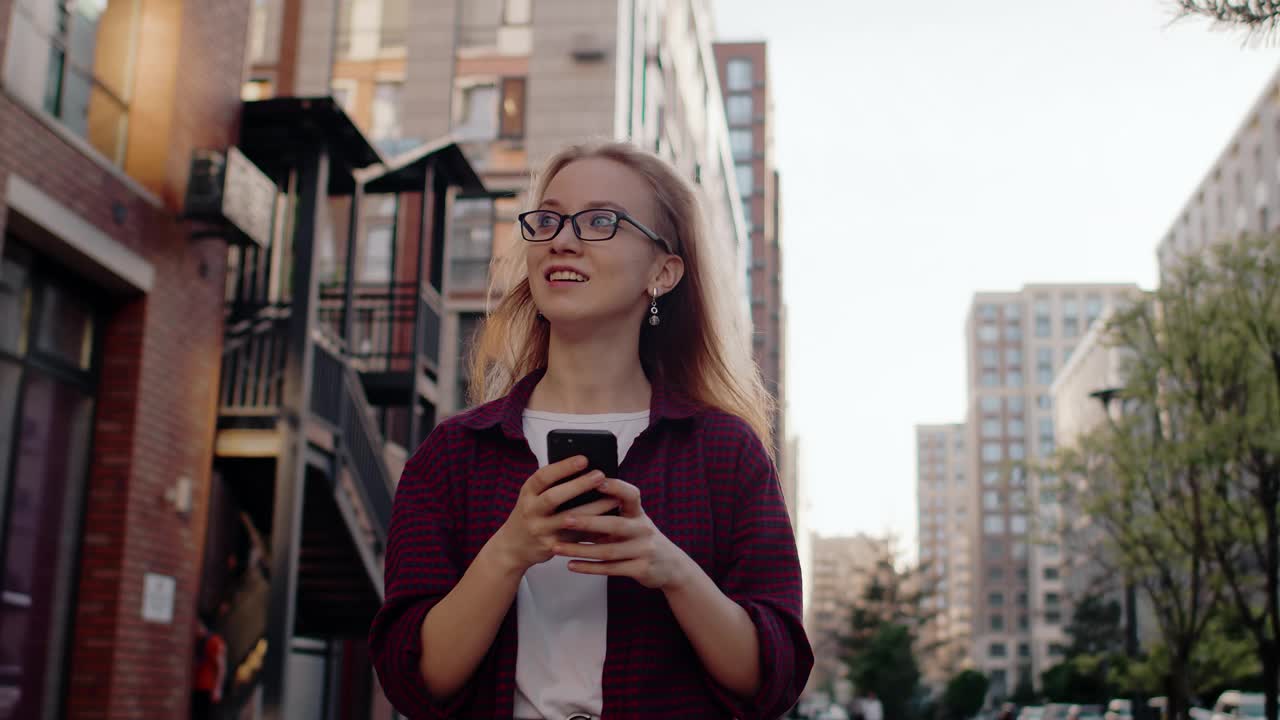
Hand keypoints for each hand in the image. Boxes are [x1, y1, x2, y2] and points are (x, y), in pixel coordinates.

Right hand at [492, 456, 620, 573]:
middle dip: (578, 486)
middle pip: (553, 497)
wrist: (513, 546)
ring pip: (569, 520)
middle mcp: (530, 511)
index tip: (584, 459)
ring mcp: (540, 530)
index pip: (543, 476)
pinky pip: (575, 538)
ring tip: (614, 499)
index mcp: (527, 492)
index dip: (563, 467)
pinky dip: (593, 530)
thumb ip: (553, 484)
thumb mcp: (533, 496)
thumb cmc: (532, 512)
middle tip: (600, 475)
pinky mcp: (551, 547)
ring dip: (593, 509)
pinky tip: (610, 523)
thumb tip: (587, 468)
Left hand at [553, 478, 690, 589]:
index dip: (615, 487)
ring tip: (557, 547)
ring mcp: (643, 550)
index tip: (596, 481)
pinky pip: (610, 568)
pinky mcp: (640, 569)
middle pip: (615, 525)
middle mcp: (643, 529)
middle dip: (588, 522)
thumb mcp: (633, 522)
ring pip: (608, 550)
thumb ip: (611, 513)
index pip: (631, 495)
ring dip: (580, 549)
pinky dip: (589, 567)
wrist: (671, 566)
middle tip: (564, 519)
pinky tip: (571, 565)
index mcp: (639, 514)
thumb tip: (576, 499)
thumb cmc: (640, 539)